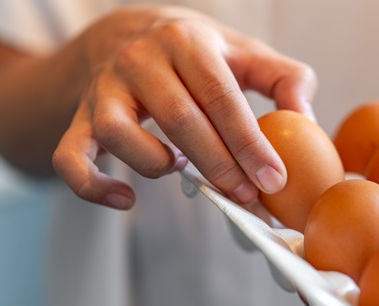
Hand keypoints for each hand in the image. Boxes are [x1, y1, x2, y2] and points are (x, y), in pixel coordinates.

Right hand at [51, 5, 315, 208]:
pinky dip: (92, 186)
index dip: (248, 141)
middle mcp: (140, 60)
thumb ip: (285, 79)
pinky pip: (71, 157)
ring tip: (181, 170)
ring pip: (120, 134)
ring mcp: (104, 90)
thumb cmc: (197, 54)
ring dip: (155, 164)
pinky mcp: (80, 119)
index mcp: (187, 42)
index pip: (220, 95)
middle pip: (179, 120)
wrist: (125, 33)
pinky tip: (126, 200)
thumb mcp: (245, 53)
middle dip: (218, 165)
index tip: (273, 179)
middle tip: (247, 197)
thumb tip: (307, 119)